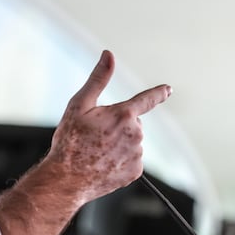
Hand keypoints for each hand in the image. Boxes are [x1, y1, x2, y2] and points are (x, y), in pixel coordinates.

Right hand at [44, 50, 170, 203]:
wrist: (66, 178)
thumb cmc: (70, 141)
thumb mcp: (79, 105)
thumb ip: (98, 78)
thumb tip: (109, 56)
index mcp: (123, 115)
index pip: (146, 99)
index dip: (158, 93)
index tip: (168, 90)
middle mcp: (135, 134)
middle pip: (132, 123)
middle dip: (118, 125)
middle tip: (95, 135)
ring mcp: (137, 155)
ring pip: (131, 142)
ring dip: (118, 143)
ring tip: (96, 151)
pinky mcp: (135, 172)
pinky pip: (131, 160)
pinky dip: (120, 160)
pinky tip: (103, 163)